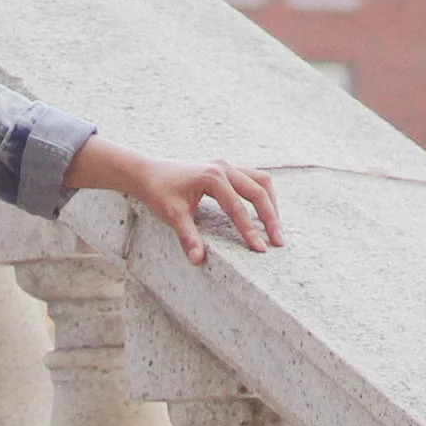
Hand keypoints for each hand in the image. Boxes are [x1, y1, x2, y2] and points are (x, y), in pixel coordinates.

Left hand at [60, 133, 280, 265]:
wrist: (147, 173)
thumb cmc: (158, 192)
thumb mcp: (172, 215)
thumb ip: (188, 236)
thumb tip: (197, 260)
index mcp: (212, 177)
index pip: (238, 207)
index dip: (250, 230)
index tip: (260, 249)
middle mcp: (223, 167)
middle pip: (258, 191)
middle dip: (270, 217)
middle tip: (278, 242)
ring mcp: (226, 165)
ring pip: (261, 181)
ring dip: (271, 204)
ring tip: (275, 228)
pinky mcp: (226, 168)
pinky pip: (253, 179)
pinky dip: (262, 195)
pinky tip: (263, 213)